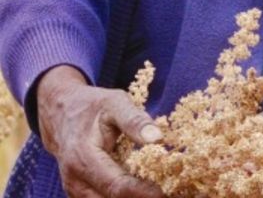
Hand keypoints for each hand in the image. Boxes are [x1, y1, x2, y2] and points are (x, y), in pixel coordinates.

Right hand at [36, 64, 164, 197]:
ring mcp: (75, 190)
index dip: (142, 192)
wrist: (62, 115)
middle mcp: (76, 181)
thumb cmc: (93, 107)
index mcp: (83, 159)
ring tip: (162, 193)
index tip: (165, 193)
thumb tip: (158, 138)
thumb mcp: (115, 103)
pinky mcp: (81, 194)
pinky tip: (144, 192)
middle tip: (171, 194)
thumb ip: (135, 120)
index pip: (116, 186)